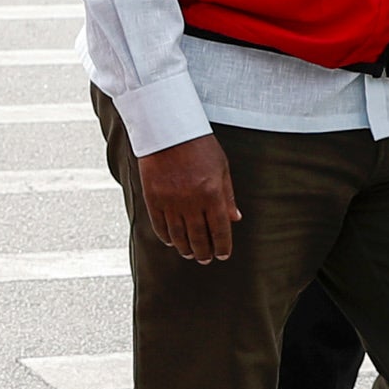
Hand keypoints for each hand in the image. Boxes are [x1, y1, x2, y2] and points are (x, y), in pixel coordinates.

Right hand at [137, 134, 240, 263]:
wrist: (167, 129)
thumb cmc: (199, 145)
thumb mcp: (221, 167)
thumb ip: (227, 195)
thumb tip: (234, 219)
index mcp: (212, 193)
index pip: (220, 230)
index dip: (222, 246)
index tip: (223, 255)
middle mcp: (191, 201)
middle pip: (199, 237)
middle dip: (204, 252)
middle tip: (206, 259)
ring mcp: (170, 201)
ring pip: (178, 236)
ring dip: (186, 248)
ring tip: (190, 254)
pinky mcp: (153, 198)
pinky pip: (160, 225)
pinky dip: (166, 237)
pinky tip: (172, 242)